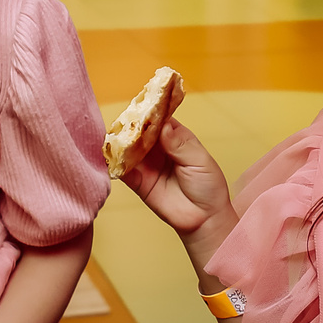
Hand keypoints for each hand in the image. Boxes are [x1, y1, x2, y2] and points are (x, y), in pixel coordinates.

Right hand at [126, 108, 233, 240]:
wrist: (204, 219)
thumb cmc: (208, 186)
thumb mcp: (199, 161)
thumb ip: (180, 144)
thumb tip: (163, 126)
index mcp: (176, 137)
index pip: (160, 118)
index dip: (151, 110)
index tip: (142, 103)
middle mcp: (158, 148)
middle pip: (141, 131)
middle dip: (132, 125)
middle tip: (125, 121)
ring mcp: (147, 164)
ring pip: (129, 148)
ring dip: (122, 142)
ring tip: (117, 137)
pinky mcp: (138, 181)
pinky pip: (124, 170)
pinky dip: (117, 163)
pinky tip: (114, 158)